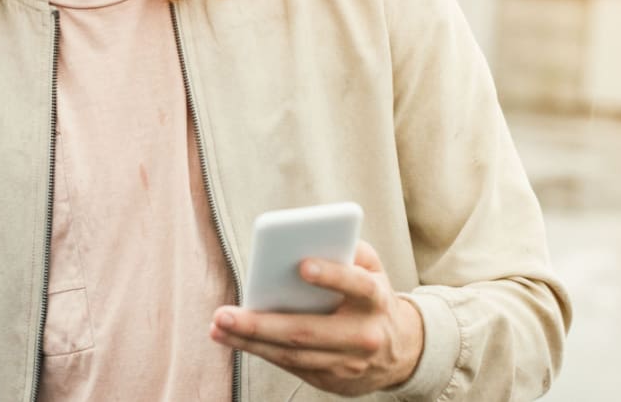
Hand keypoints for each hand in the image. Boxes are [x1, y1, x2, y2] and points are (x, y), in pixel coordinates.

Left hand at [209, 240, 424, 395]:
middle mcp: (363, 335)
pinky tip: (235, 340)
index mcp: (375, 299)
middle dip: (261, 324)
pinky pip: (292, 367)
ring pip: (293, 355)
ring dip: (251, 343)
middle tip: (224, 314)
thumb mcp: (374, 270)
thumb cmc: (373, 299)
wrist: (402, 352)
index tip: (302, 265)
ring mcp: (348, 362)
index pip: (356, 285)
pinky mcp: (334, 381)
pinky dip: (262, 352)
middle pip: (307, 331)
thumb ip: (350, 250)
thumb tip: (312, 238)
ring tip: (218, 327)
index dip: (332, 276)